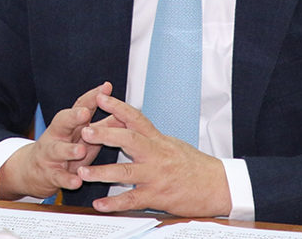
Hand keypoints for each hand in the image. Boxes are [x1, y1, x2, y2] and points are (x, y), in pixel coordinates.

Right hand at [0, 82, 113, 199]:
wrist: (33, 171)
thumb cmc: (65, 149)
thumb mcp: (83, 135)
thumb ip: (102, 125)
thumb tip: (126, 114)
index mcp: (68, 124)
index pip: (80, 106)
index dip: (93, 97)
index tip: (105, 88)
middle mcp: (57, 135)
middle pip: (62, 122)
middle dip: (73, 117)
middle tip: (85, 113)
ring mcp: (51, 155)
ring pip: (57, 150)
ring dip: (69, 150)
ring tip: (80, 150)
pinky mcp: (50, 175)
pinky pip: (58, 177)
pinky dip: (67, 179)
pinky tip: (77, 181)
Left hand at [76, 92, 231, 216]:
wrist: (218, 186)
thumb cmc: (195, 166)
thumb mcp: (172, 144)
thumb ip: (150, 137)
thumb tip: (130, 124)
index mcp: (158, 140)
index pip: (136, 118)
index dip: (118, 106)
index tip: (101, 98)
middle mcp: (156, 155)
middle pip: (128, 140)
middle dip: (105, 135)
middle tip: (84, 131)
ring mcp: (156, 176)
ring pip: (125, 172)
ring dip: (101, 172)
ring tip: (82, 171)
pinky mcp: (157, 196)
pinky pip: (132, 200)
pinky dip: (114, 202)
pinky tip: (99, 204)